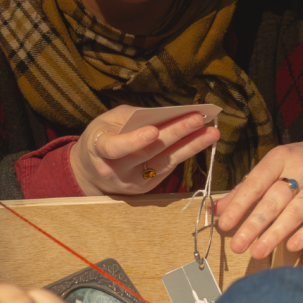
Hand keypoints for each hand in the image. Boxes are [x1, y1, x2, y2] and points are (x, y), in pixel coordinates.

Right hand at [71, 106, 219, 195]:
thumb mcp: (108, 121)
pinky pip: (168, 167)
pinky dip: (185, 152)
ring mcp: (132, 182)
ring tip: (211, 132)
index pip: (116, 147)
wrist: (91, 168)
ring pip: (164, 163)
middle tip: (197, 120)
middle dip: (175, 134)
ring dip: (190, 146)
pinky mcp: (146, 188)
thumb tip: (166, 114)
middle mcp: (115, 171)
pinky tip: (201, 140)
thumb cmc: (102, 135)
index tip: (153, 131)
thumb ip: (132, 118)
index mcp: (99, 150)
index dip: (134, 141)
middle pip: (148, 153)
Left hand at [214, 137, 302, 257]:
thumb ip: (246, 188)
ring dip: (278, 233)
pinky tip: (295, 246)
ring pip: (298, 212)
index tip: (224, 224)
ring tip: (258, 251)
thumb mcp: (274, 165)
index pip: (256, 182)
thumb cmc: (301, 160)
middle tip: (238, 245)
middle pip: (276, 200)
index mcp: (282, 158)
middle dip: (255, 224)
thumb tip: (218, 210)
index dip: (240, 204)